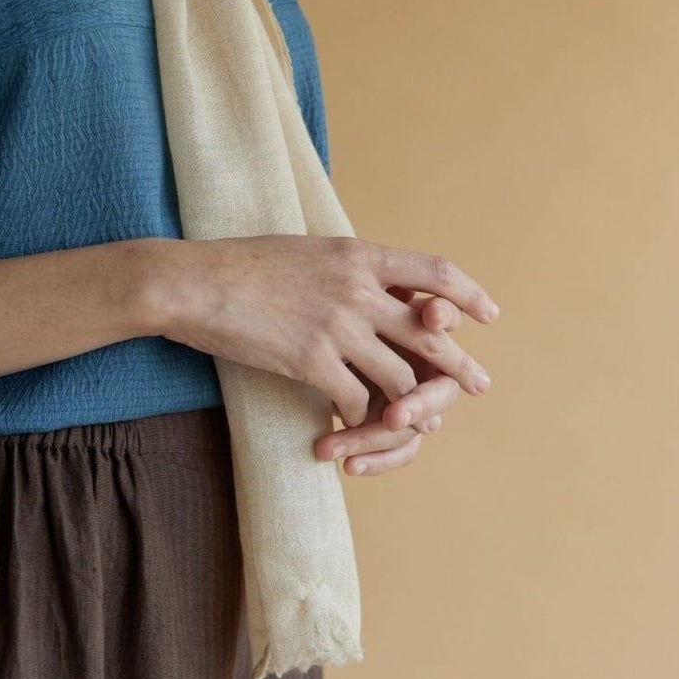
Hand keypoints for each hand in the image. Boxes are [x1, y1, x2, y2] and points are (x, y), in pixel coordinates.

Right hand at [159, 238, 499, 467]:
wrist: (192, 282)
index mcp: (358, 255)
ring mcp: (337, 327)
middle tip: (478, 384)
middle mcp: (357, 289)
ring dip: (410, 406)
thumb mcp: (307, 250)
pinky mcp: (311, 361)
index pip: (436, 272)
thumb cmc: (241, 265)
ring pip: (400, 376)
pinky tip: (354, 427)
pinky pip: (356, 401)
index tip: (487, 315)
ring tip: (417, 421)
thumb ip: (347, 266)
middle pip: (431, 334)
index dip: (469, 295)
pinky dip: (360, 420)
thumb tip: (376, 279)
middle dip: (459, 364)